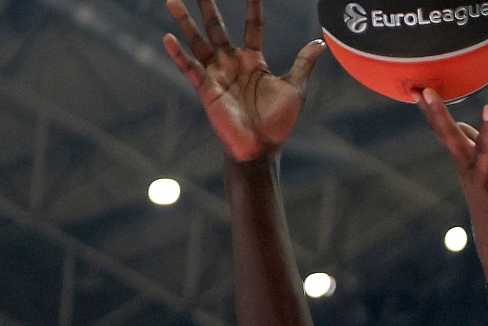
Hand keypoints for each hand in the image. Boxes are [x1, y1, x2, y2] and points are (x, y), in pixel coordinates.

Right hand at [162, 0, 321, 161]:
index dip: (253, 6)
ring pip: (198, 41)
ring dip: (185, 22)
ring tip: (172, 0)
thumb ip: (303, 63)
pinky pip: (190, 68)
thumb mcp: (294, 88)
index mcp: (253, 60)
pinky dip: (178, 55)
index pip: (252, 25)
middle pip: (217, 27)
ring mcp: (217, 74)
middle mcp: (232, 63)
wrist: (262, 149)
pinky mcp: (206, 89)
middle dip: (208, 6)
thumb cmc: (277, 123)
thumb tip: (321, 43)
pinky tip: (167, 38)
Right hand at [416, 92, 487, 285]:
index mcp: (461, 159)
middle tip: (428, 91)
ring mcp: (483, 180)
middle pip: (450, 137)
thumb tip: (466, 128)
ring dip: (487, 130)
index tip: (416, 87)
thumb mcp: (476, 169)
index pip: (441, 131)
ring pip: (482, 151)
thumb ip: (470, 147)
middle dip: (439, 114)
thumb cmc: (487, 197)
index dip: (430, 110)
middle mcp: (467, 167)